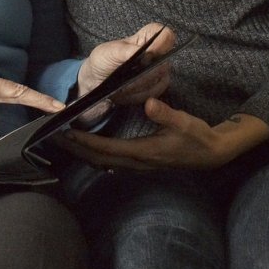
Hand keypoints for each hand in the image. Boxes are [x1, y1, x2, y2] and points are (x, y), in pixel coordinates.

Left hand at [64, 99, 268, 170]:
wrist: (213, 154)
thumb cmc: (198, 138)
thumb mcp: (186, 123)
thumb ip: (167, 114)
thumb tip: (149, 103)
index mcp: (143, 153)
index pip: (106, 149)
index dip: (85, 142)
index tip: (66, 133)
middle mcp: (137, 162)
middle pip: (98, 159)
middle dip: (76, 149)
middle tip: (55, 138)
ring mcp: (139, 164)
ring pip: (104, 161)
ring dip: (84, 152)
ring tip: (66, 141)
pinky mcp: (141, 162)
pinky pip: (112, 161)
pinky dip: (97, 153)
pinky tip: (90, 147)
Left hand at [73, 23, 174, 124]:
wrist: (95, 83)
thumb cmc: (102, 62)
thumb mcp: (108, 53)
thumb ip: (126, 51)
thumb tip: (144, 52)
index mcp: (146, 38)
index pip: (166, 35)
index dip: (161, 45)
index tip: (146, 55)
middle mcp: (156, 54)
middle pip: (163, 63)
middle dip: (143, 73)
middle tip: (126, 75)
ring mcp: (158, 72)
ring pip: (159, 80)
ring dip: (138, 85)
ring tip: (122, 85)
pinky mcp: (156, 88)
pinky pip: (154, 93)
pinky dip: (138, 95)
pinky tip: (126, 92)